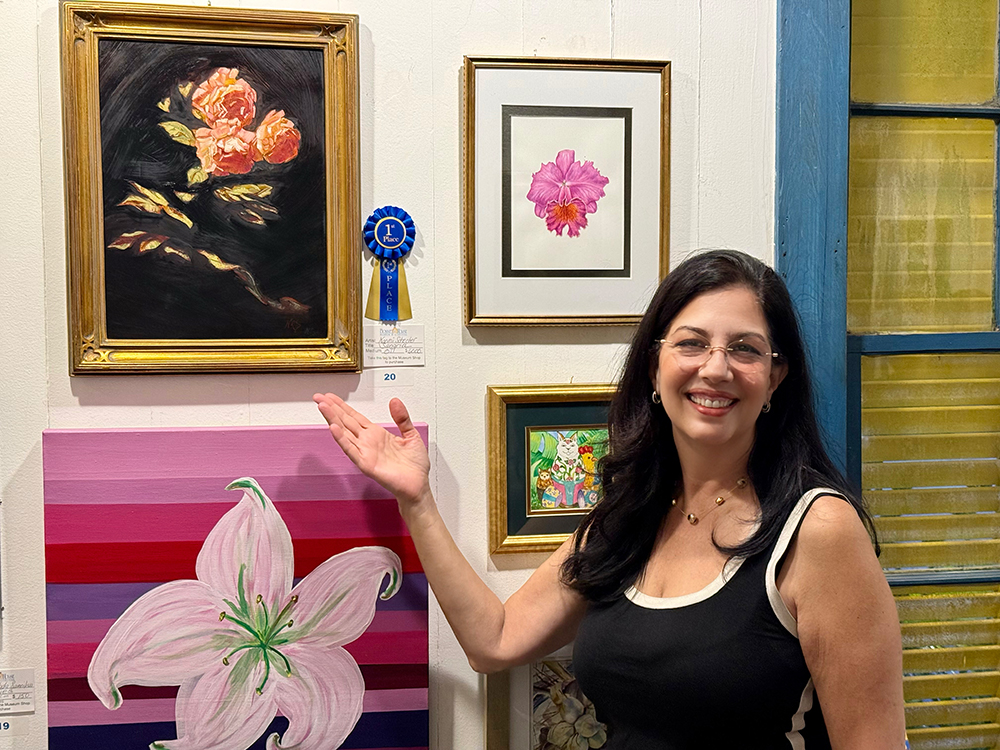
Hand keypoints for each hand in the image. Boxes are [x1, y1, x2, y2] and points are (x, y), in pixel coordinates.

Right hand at [313, 393, 430, 507]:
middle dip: (332, 409)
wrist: (418, 486)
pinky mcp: (366, 464)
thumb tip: (395, 401)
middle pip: (346, 422)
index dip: (342, 406)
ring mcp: (365, 453)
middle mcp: (368, 443)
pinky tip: (333, 428)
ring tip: (323, 407)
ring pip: (345, 433)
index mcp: (376, 435)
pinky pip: (351, 450)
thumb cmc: (414, 467)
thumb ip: (402, 418)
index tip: (331, 397)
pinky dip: (342, 439)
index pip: (355, 417)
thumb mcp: (411, 435)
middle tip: (318, 397)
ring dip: (333, 419)